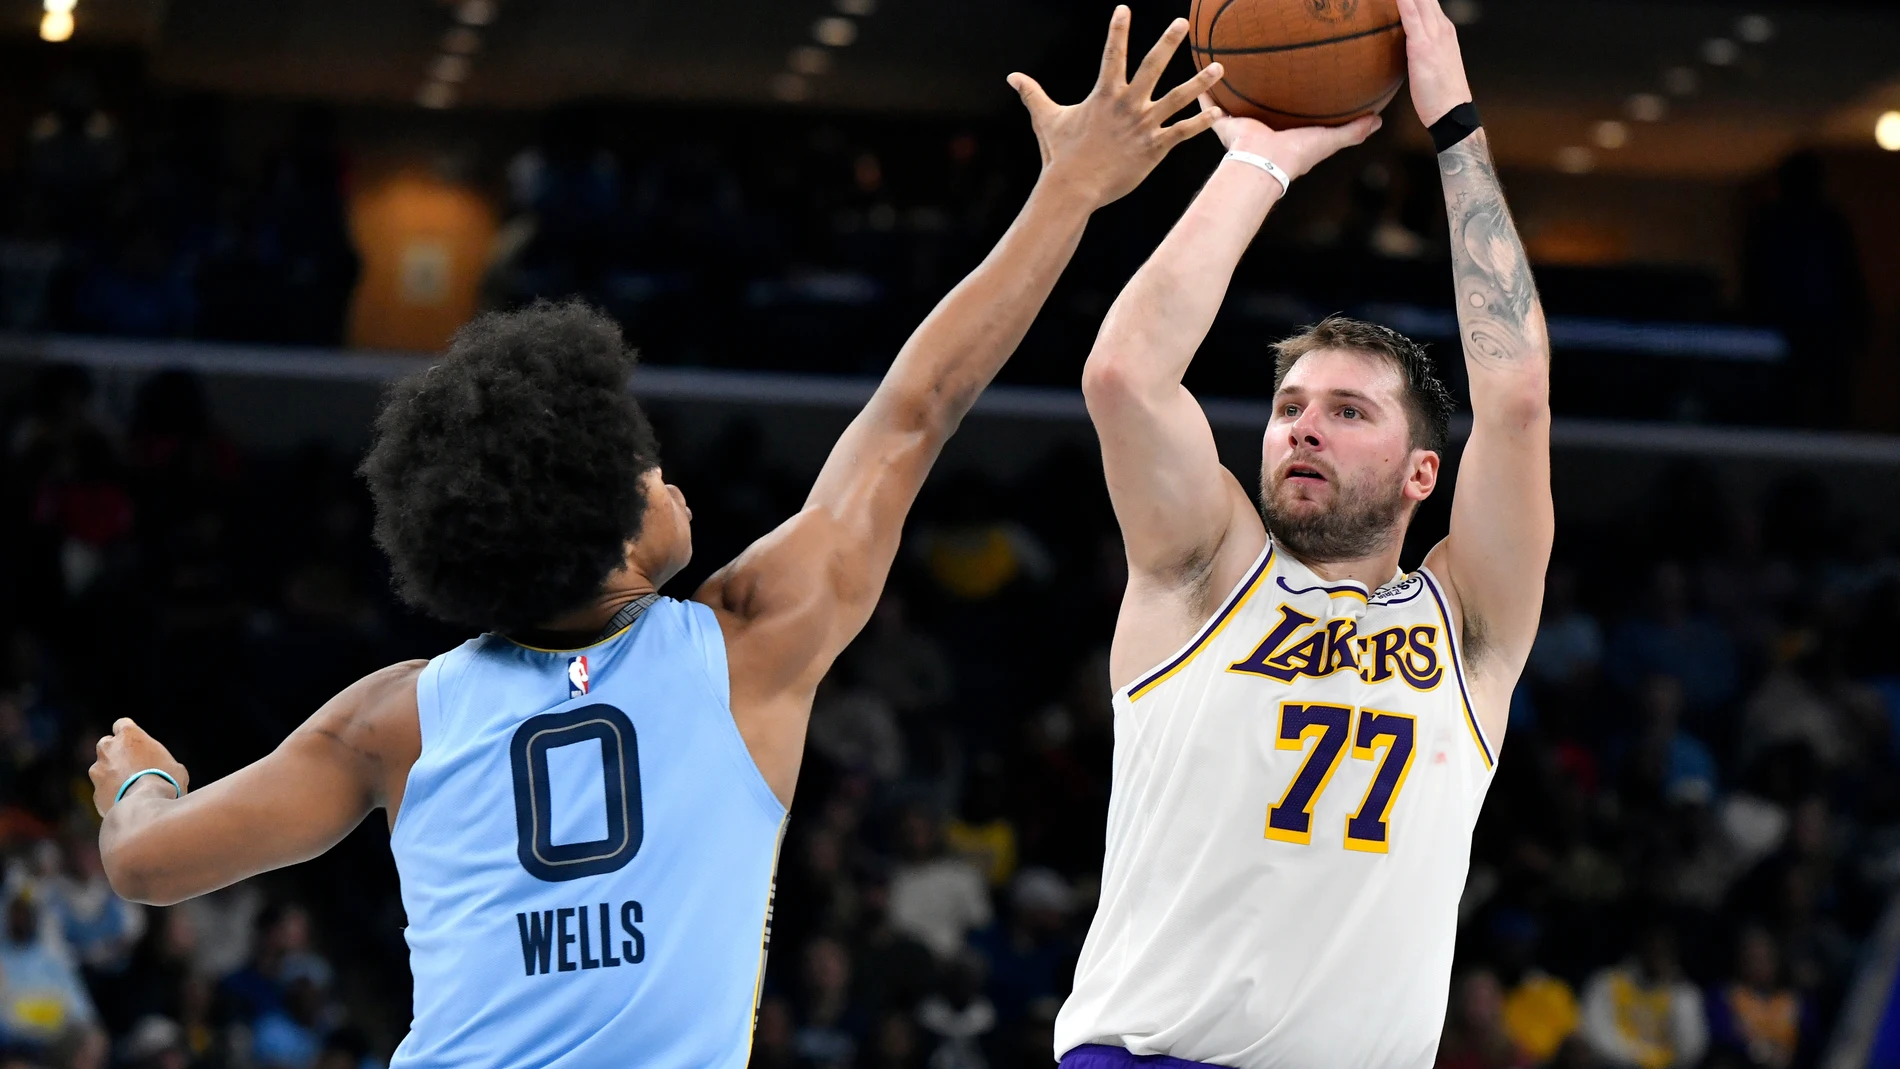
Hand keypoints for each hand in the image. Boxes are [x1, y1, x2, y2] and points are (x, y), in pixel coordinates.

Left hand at [90, 718, 188, 816]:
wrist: (145, 807)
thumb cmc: (166, 781)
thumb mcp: (175, 766)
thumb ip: (160, 761)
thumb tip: (164, 770)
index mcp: (129, 735)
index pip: (122, 724)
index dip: (129, 735)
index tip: (137, 744)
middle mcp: (108, 748)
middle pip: (107, 744)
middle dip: (116, 753)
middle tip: (133, 766)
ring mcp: (98, 770)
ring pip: (102, 769)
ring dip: (112, 775)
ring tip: (130, 789)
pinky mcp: (94, 791)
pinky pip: (102, 790)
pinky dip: (111, 794)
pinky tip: (126, 803)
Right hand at [1009, 7, 1226, 209]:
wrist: (1073, 188)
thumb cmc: (1060, 154)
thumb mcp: (1046, 119)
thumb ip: (1033, 94)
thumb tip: (1012, 77)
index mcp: (1104, 95)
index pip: (1112, 54)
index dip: (1118, 30)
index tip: (1124, 9)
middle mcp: (1127, 105)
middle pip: (1152, 67)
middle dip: (1168, 43)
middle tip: (1183, 23)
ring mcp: (1143, 126)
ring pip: (1178, 98)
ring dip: (1200, 82)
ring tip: (1219, 66)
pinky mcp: (1154, 148)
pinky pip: (1182, 132)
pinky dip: (1200, 122)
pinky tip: (1217, 112)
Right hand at [1201, 96, 1380, 181]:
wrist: (1264, 162)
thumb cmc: (1296, 155)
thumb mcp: (1330, 140)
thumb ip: (1353, 132)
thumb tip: (1378, 120)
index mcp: (1286, 136)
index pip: (1291, 118)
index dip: (1293, 107)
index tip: (1298, 90)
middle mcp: (1263, 132)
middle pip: (1262, 111)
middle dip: (1260, 99)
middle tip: (1262, 78)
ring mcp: (1242, 129)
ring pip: (1235, 109)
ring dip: (1232, 94)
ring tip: (1230, 73)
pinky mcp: (1225, 126)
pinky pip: (1211, 110)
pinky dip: (1205, 98)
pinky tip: (1204, 80)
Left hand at [1397, 0, 1472, 125]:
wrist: (1453, 113)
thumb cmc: (1438, 95)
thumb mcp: (1428, 66)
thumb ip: (1417, 51)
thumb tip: (1402, 50)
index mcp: (1442, 29)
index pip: (1425, 0)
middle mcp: (1440, 26)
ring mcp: (1433, 34)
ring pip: (1418, 0)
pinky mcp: (1423, 46)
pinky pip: (1410, 15)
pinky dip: (1402, 1)